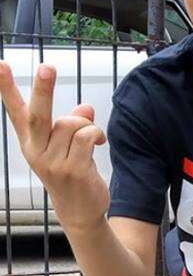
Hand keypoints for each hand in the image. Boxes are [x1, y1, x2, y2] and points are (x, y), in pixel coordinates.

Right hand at [0, 62, 109, 230]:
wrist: (79, 212)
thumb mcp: (66, 145)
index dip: (6, 87)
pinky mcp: (73, 170)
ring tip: (91, 139)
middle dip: (43, 89)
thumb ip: (72, 123)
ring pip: (73, 123)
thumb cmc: (71, 172)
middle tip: (47, 67)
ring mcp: (53, 163)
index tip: (0, 64)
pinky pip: (87, 136)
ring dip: (87, 125)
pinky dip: (97, 134)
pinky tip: (99, 143)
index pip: (15, 111)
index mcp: (30, 141)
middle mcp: (36, 151)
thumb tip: (86, 107)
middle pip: (38, 115)